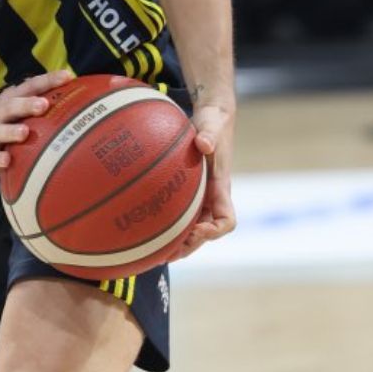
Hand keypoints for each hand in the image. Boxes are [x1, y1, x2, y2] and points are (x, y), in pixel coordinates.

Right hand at [0, 69, 73, 177]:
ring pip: (1, 130)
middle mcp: (0, 114)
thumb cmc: (1, 125)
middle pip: (13, 106)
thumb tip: (79, 104)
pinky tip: (7, 160)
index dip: (48, 80)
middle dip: (27, 104)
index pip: (30, 87)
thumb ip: (38, 107)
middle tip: (44, 104)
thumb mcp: (15, 112)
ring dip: (12, 131)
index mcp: (11, 101)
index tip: (68, 76)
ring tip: (25, 132)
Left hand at [169, 102, 236, 260]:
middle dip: (190, 245)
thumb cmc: (213, 122)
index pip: (227, 220)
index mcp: (222, 187)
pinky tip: (145, 228)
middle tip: (167, 254)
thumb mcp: (212, 125)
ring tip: (154, 253)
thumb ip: (209, 134)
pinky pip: (181, 214)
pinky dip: (168, 225)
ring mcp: (201, 196)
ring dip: (179, 242)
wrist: (212, 117)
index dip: (214, 231)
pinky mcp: (189, 190)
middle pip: (206, 232)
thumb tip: (203, 144)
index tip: (197, 231)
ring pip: (193, 228)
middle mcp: (213, 196)